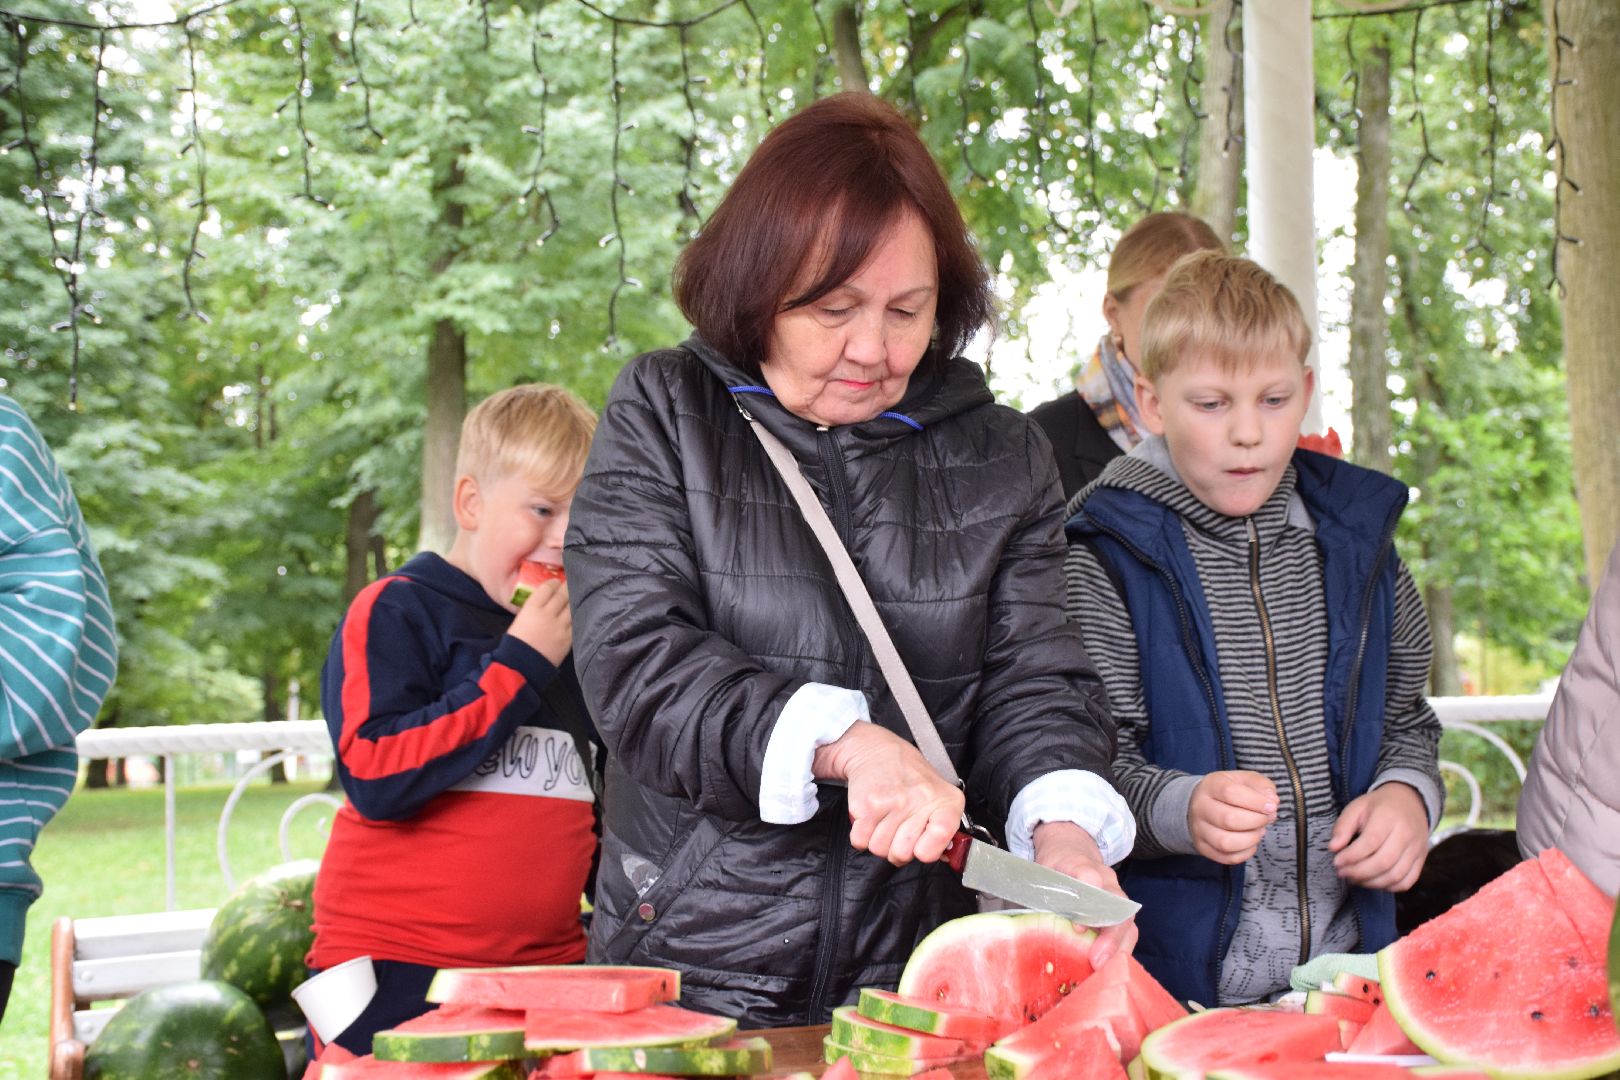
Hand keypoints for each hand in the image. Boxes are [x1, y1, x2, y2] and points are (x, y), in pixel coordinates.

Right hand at [507, 578, 571, 665]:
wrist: (522, 666)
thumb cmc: (516, 642)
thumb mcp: (520, 619)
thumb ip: (533, 608)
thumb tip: (545, 600)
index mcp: (532, 608)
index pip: (547, 589)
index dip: (553, 583)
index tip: (556, 581)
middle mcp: (548, 614)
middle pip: (562, 595)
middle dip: (566, 587)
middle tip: (570, 582)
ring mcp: (560, 626)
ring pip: (571, 607)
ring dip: (574, 599)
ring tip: (576, 595)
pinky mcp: (568, 638)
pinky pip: (575, 622)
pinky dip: (576, 615)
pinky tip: (578, 612)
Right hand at [815, 723, 963, 866]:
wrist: (877, 750)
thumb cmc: (910, 777)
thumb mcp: (937, 795)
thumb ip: (943, 829)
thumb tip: (946, 857)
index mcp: (945, 801)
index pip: (942, 838)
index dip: (928, 850)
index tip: (922, 844)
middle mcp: (920, 801)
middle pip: (902, 854)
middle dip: (896, 848)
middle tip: (897, 830)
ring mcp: (892, 803)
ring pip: (879, 849)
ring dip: (877, 840)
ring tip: (884, 819)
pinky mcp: (867, 805)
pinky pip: (860, 841)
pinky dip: (861, 835)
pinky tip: (870, 818)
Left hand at [1032, 821, 1137, 968]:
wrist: (1070, 852)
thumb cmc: (1053, 868)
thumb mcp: (1040, 873)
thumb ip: (1040, 891)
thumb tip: (1032, 918)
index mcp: (1080, 865)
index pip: (1087, 874)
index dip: (1086, 901)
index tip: (1078, 926)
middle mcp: (1105, 881)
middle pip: (1118, 906)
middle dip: (1111, 936)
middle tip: (1097, 961)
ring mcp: (1116, 897)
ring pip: (1127, 923)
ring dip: (1118, 949)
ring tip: (1104, 972)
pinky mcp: (1119, 913)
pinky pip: (1126, 933)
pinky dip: (1118, 953)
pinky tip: (1106, 971)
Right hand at [1188, 770, 1277, 864]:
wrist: (1199, 804)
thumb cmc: (1227, 791)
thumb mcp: (1243, 779)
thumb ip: (1261, 785)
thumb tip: (1272, 801)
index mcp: (1211, 786)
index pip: (1230, 793)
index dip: (1256, 801)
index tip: (1271, 806)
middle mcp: (1200, 808)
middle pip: (1228, 819)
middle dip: (1256, 821)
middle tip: (1266, 818)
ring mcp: (1199, 830)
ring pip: (1226, 843)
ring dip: (1251, 839)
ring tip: (1259, 831)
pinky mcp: (1203, 847)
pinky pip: (1227, 858)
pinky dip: (1245, 853)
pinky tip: (1250, 842)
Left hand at [1330, 783, 1428, 891]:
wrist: (1409, 802)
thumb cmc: (1379, 806)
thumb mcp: (1357, 807)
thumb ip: (1343, 826)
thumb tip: (1333, 848)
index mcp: (1388, 817)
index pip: (1370, 843)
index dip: (1351, 856)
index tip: (1337, 861)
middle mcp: (1406, 834)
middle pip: (1384, 862)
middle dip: (1359, 872)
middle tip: (1342, 872)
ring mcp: (1417, 849)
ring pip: (1396, 875)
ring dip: (1371, 882)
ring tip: (1354, 878)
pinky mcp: (1422, 860)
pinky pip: (1407, 881)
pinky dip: (1389, 887)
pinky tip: (1373, 881)